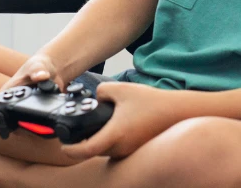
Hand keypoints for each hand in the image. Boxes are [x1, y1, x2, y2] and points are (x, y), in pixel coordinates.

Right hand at [0, 54, 67, 133]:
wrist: (50, 69)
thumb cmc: (38, 66)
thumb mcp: (38, 66)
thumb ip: (38, 70)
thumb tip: (42, 76)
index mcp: (5, 95)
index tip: (4, 130)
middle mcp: (11, 107)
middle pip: (8, 128)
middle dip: (21, 130)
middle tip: (35, 126)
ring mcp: (21, 114)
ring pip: (21, 132)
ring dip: (32, 131)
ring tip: (45, 125)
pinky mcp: (33, 119)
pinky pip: (33, 131)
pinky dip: (41, 130)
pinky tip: (50, 125)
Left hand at [60, 82, 182, 160]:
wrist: (176, 112)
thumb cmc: (152, 102)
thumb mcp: (121, 89)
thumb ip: (103, 91)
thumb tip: (97, 96)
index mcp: (115, 135)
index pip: (85, 150)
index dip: (70, 150)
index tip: (64, 146)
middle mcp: (121, 148)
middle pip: (94, 150)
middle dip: (86, 140)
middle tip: (83, 127)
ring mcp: (130, 152)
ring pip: (107, 150)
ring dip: (101, 140)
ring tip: (105, 122)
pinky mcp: (136, 150)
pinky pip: (118, 149)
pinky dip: (114, 140)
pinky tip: (119, 126)